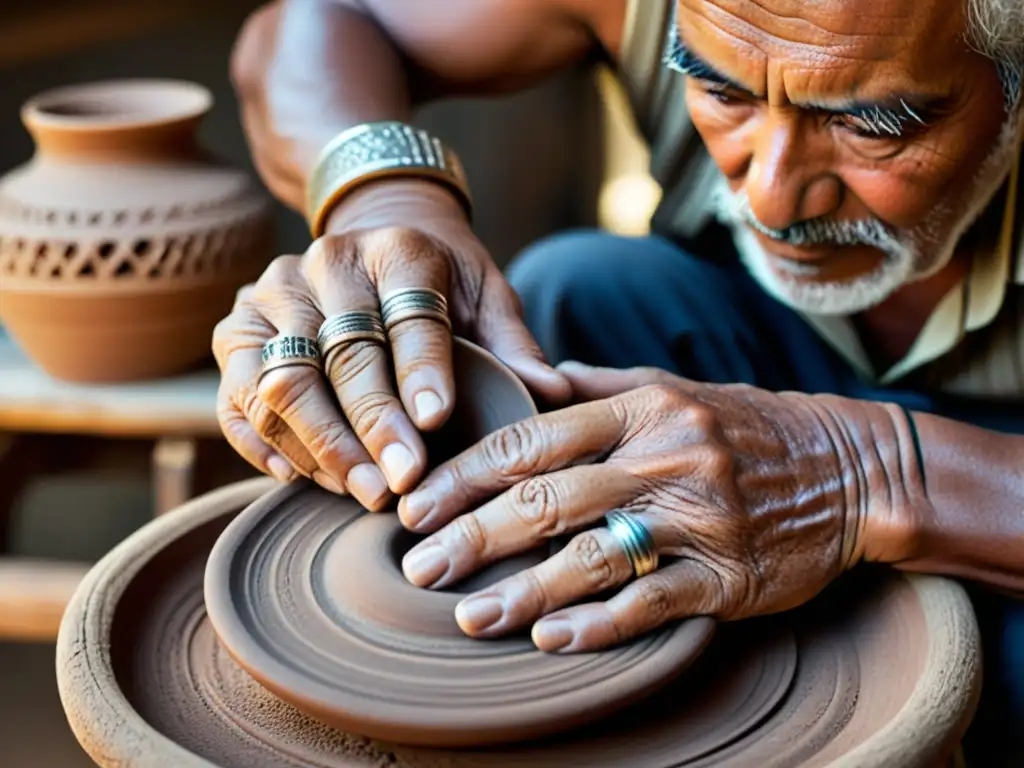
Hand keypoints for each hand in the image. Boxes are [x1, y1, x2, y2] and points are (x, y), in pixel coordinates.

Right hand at [212, 179, 569, 509]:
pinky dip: (263, 443)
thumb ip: (513, 343)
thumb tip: (552, 392)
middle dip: (371, 424)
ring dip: (320, 444)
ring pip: (282, 379)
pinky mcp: (236, 331)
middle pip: (342, 354)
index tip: (435, 422)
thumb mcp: (485, 295)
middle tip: (402, 480)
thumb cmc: (438, 282)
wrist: (371, 246)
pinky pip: (237, 396)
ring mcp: (272, 296)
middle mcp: (326, 265)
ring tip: (361, 491)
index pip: (408, 314)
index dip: (420, 370)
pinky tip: (303, 478)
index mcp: (397, 251)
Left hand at [396, 363, 929, 651]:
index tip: (417, 503)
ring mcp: (698, 519)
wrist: (849, 469)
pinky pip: (653, 602)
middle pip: (550, 498)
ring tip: (470, 614)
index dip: (467, 474)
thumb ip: (597, 384)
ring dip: (525, 590)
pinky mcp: (729, 575)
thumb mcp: (673, 387)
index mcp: (641, 408)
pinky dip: (598, 623)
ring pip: (595, 555)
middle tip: (418, 565)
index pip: (533, 438)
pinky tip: (551, 640)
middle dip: (474, 535)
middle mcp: (664, 458)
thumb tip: (531, 379)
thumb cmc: (744, 427)